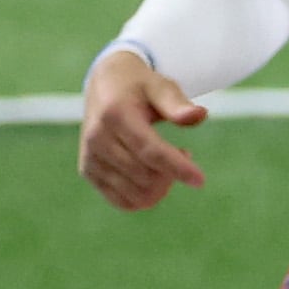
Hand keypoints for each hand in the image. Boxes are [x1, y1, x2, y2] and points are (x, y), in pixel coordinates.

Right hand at [78, 47, 207, 212]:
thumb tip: (199, 115)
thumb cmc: (139, 86)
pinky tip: (152, 175)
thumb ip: (177, 104)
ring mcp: (90, 157)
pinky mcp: (88, 171)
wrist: (104, 86)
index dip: (177, 168)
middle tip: (183, 152)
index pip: (150, 151)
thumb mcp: (161, 86)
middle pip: (145, 176)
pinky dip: (145, 196)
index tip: (200, 180)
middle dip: (173, 172)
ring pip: (136, 194)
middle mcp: (97, 138)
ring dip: (161, 185)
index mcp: (115, 115)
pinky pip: (123, 202)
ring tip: (166, 161)